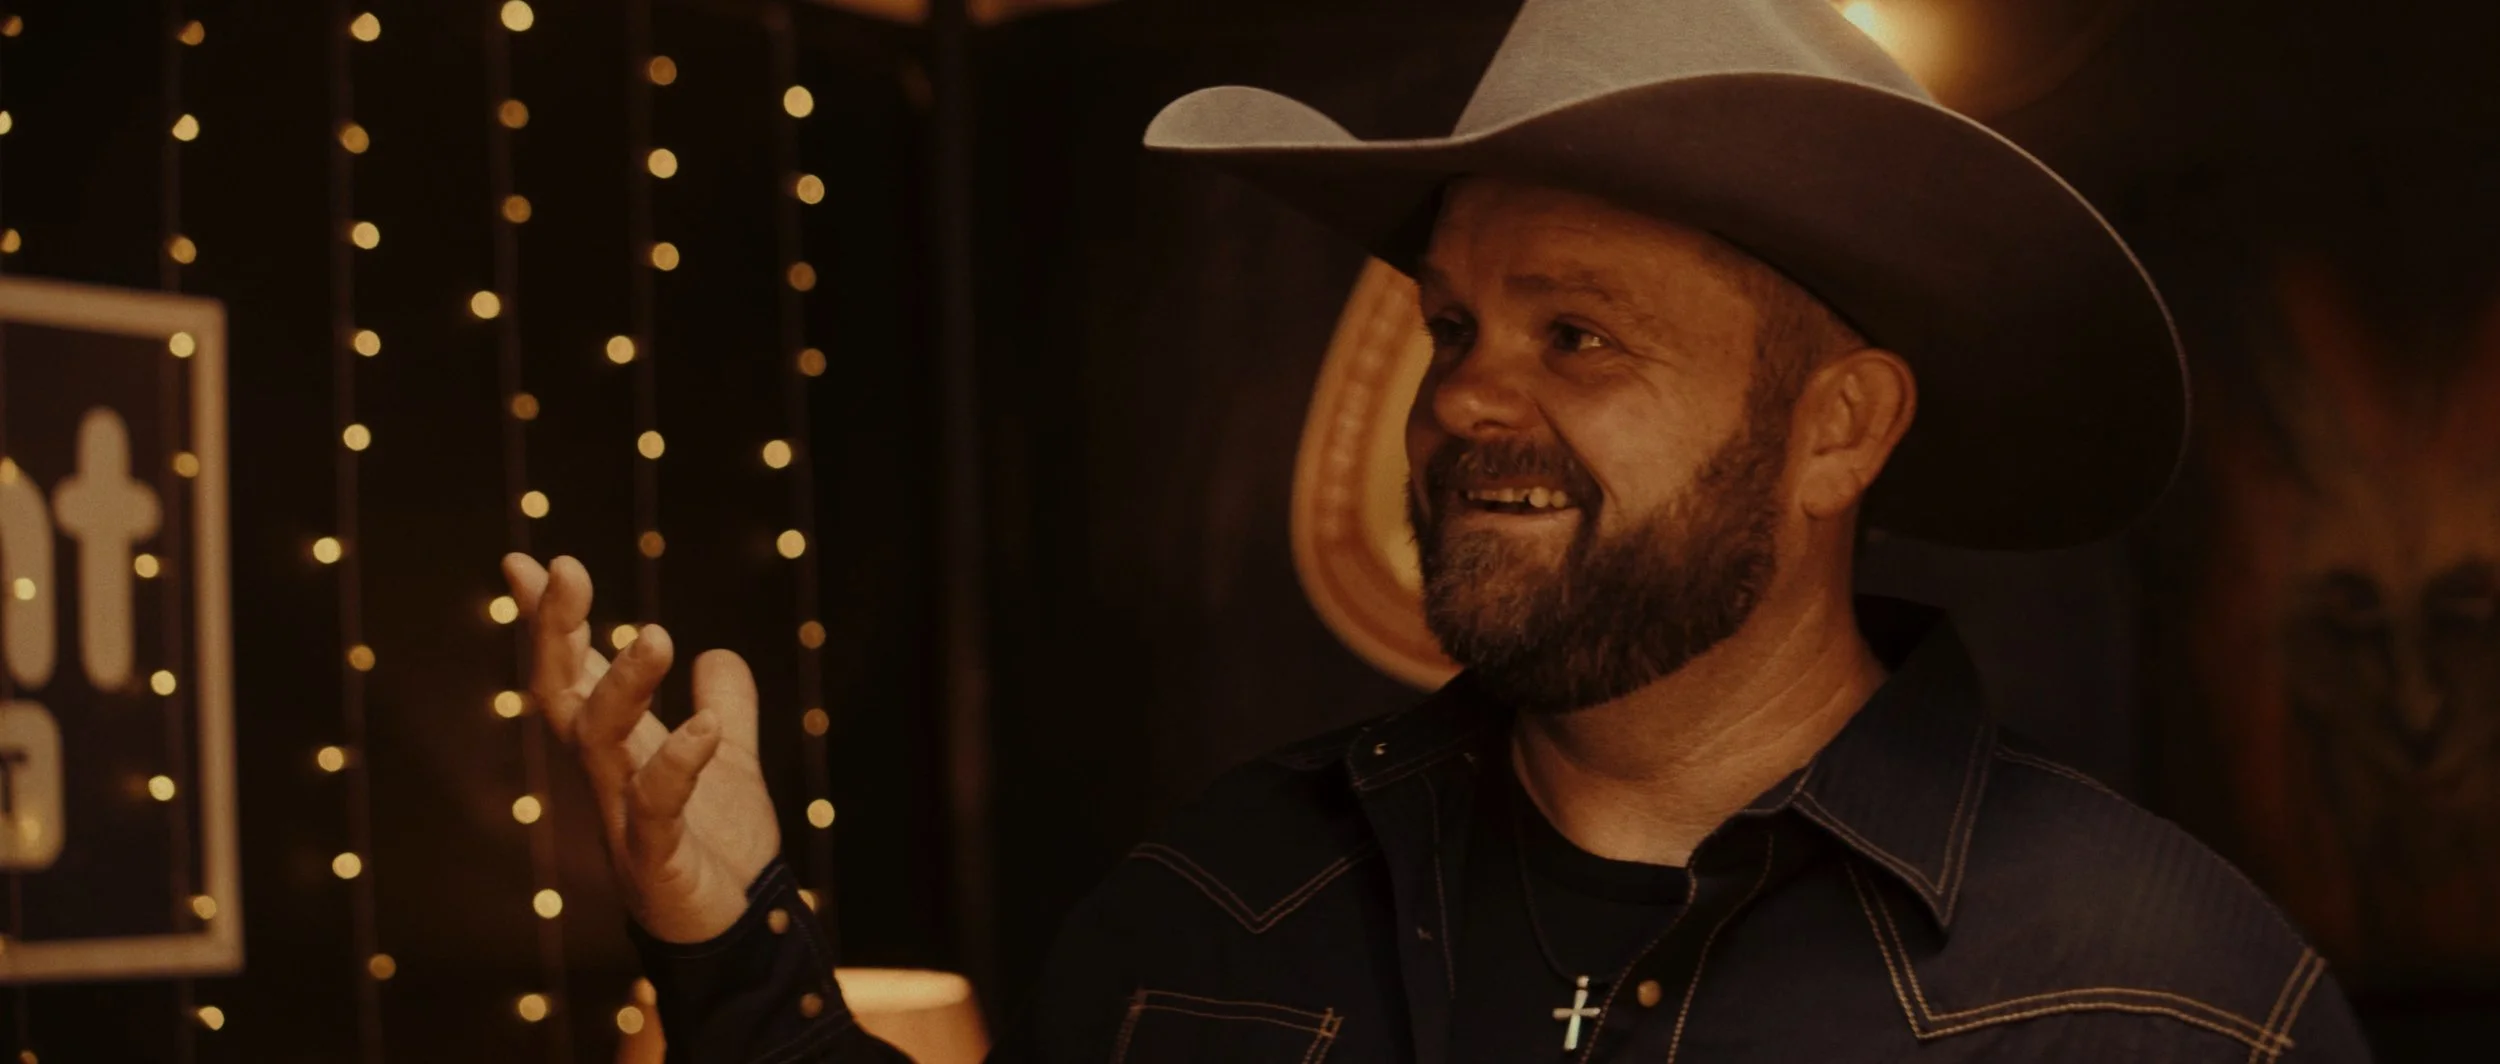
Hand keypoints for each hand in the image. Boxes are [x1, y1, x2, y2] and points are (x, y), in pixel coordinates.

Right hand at [502, 554, 782, 943]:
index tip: (526, 561)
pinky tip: (706, 730)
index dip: (552, 621)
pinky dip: (676, 767)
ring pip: (598, 743)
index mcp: (620, 748)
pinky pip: (655, 809)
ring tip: (656, 634)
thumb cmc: (718, 852)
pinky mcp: (656, 861)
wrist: (741, 934)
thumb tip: (719, 653)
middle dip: (557, 634)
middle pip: (563, 696)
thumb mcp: (732, 763)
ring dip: (622, 686)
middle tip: (566, 571)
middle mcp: (608, 777)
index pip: (574, 673)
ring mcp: (623, 818)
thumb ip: (728, 704)